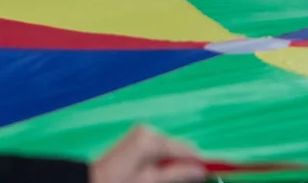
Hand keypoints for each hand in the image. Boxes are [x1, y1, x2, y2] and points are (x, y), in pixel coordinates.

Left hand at [89, 127, 205, 182]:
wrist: (91, 181)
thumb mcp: (150, 182)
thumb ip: (177, 174)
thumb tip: (201, 170)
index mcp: (151, 139)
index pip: (186, 149)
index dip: (201, 161)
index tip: (215, 171)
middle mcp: (148, 130)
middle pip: (179, 147)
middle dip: (186, 164)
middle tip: (191, 180)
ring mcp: (142, 132)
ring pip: (170, 149)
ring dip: (173, 164)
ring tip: (166, 179)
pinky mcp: (139, 137)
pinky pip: (160, 148)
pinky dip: (163, 160)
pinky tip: (156, 173)